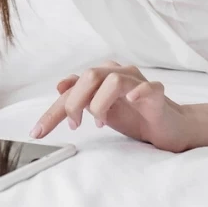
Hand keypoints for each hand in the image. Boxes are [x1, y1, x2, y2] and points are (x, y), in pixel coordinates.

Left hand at [29, 60, 191, 152]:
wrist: (169, 127)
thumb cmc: (134, 116)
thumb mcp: (100, 109)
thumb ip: (80, 98)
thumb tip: (59, 85)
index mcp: (103, 76)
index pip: (73, 87)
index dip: (53, 111)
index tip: (38, 133)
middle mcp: (120, 73)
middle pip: (90, 76)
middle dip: (75, 102)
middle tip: (76, 125)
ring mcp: (139, 82)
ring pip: (113, 79)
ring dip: (101, 103)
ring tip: (101, 123)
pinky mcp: (157, 95)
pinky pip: (148, 87)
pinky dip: (138, 92)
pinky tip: (132, 100)